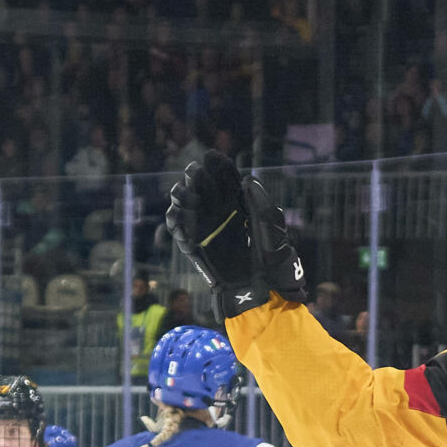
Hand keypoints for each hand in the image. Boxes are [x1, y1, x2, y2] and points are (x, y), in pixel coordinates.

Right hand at [168, 150, 307, 315]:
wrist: (260, 289)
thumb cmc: (272, 258)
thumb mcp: (272, 228)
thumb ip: (261, 203)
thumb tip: (248, 178)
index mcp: (239, 201)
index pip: (225, 175)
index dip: (217, 164)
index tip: (212, 157)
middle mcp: (220, 209)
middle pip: (201, 182)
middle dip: (196, 174)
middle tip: (197, 174)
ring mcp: (205, 225)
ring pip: (184, 199)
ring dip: (182, 193)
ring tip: (189, 197)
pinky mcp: (193, 243)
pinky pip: (176, 226)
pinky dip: (174, 218)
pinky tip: (179, 216)